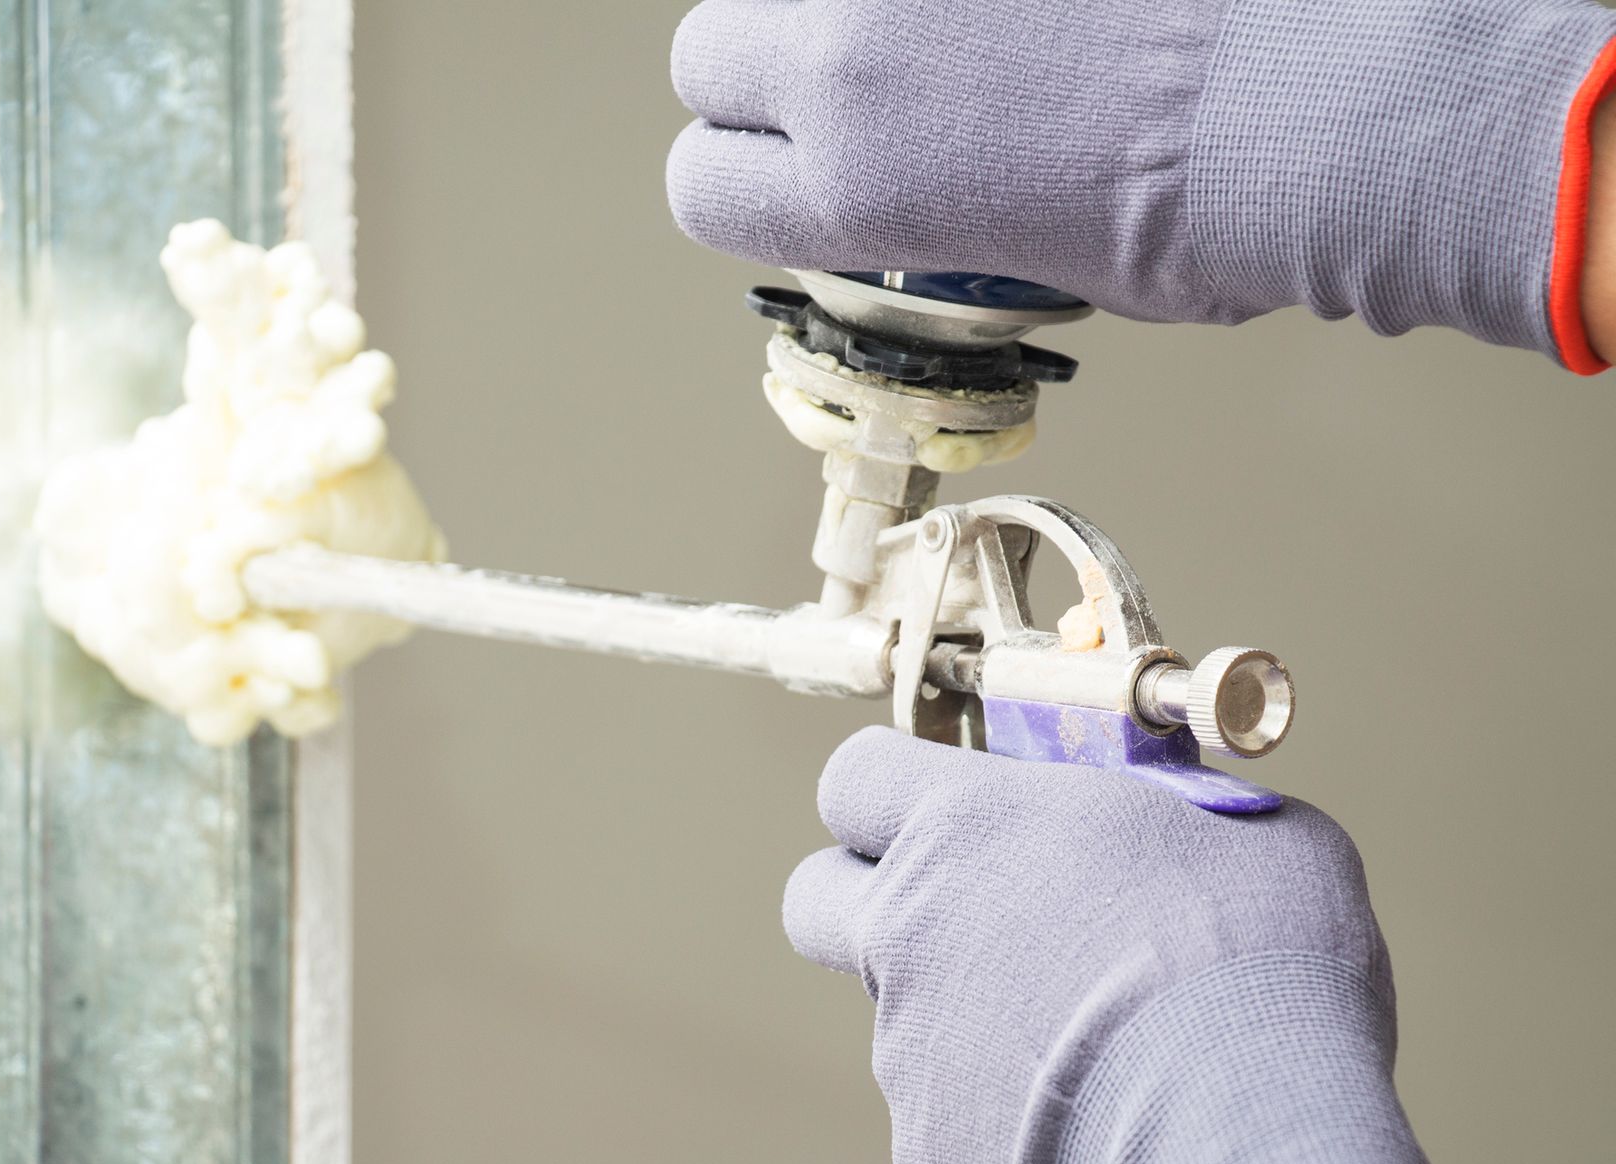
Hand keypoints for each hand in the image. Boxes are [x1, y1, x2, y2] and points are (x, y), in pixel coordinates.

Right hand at [669, 0, 1615, 369]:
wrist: (1331, 93)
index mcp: (855, 187)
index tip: (788, 176)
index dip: (744, 186)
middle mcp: (846, 57)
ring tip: (951, 38)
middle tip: (857, 87)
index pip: (701, 187)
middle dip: (769, 76)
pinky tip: (1017, 14)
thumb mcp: (1041, 268)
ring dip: (848, 14)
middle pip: (708, 52)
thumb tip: (928, 191)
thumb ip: (937, 219)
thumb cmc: (1217, 212)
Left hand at [786, 728, 1497, 1163]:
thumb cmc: (1261, 971)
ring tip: (1094, 1051)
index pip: (856, 775)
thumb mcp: (1243, 834)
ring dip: (971, 1024)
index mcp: (969, 828)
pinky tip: (1096, 1129)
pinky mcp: (930, 1162)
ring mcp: (908, 1053)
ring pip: (905, 1023)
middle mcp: (908, 932)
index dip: (894, 788)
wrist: (1249, 1147)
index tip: (944, 804)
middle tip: (968, 919)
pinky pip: (950, 1127)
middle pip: (818, 897)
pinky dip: (1003, 1126)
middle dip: (871, 901)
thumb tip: (1174, 821)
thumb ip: (1166, 815)